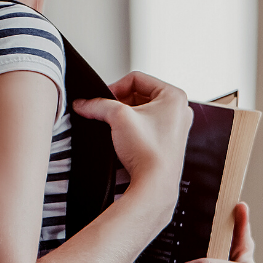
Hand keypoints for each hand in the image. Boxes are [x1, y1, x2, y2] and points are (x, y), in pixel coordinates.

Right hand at [73, 71, 191, 187]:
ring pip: (141, 110)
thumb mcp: (118, 117)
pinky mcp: (168, 141)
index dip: (115, 87)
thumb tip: (83, 103)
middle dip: (119, 103)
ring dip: (125, 117)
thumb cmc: (148, 152)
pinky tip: (124, 139)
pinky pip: (146, 126)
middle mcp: (179, 109)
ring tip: (116, 128)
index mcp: (174, 96)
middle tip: (107, 114)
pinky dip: (132, 129)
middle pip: (139, 94)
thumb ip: (98, 105)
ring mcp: (175, 126)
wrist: (155, 185)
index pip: (136, 78)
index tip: (103, 100)